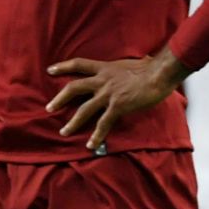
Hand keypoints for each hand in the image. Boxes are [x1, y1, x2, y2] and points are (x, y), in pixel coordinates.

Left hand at [45, 53, 187, 151]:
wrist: (159, 74)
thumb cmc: (151, 67)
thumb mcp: (129, 64)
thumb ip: (121, 69)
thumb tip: (126, 69)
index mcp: (105, 68)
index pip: (79, 64)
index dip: (63, 66)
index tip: (50, 70)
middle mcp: (102, 80)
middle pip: (74, 88)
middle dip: (60, 98)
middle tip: (49, 108)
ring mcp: (108, 94)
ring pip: (84, 110)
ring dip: (73, 122)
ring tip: (64, 132)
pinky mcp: (117, 106)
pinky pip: (103, 123)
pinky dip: (96, 135)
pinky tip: (90, 144)